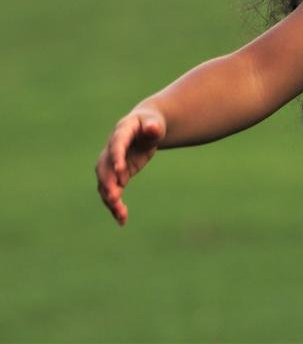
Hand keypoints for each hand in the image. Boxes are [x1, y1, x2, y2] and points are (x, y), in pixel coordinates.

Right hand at [95, 106, 166, 225]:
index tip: (120, 171)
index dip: (117, 157)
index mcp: (122, 132)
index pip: (117, 144)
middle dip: (108, 183)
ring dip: (110, 199)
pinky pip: (112, 191)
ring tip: (121, 215)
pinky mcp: (117, 175)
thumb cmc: (152, 124)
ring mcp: (112, 163)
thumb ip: (154, 127)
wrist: (146, 128)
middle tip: (115, 198)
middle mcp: (111, 149)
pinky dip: (115, 205)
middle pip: (104, 167)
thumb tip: (153, 128)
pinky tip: (122, 220)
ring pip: (105, 183)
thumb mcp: (155, 124)